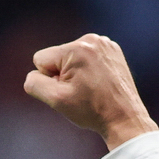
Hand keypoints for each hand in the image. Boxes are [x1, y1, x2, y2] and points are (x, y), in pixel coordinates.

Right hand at [23, 33, 158, 149]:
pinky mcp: (113, 49)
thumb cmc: (91, 110)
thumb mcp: (56, 100)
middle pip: (57, 57)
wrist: (124, 119)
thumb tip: (33, 74)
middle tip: (82, 92)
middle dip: (63, 75)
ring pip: (72, 57)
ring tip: (91, 88)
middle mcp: (91, 40)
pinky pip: (87, 57)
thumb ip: (35, 84)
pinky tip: (99, 82)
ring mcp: (104, 43)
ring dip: (76, 72)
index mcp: (76, 49)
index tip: (69, 91)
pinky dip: (89, 69)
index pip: (41, 59)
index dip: (50, 80)